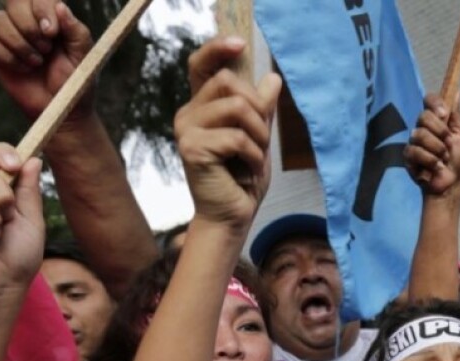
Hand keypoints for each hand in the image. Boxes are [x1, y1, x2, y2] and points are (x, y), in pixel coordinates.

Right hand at [0, 0, 94, 122]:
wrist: (62, 110)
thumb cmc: (76, 83)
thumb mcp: (84, 57)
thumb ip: (77, 31)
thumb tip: (61, 7)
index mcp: (51, 17)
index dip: (41, 8)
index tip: (51, 32)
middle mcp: (29, 21)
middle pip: (13, 1)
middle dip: (28, 26)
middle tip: (46, 49)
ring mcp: (11, 35)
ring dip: (18, 43)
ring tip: (37, 62)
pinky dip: (8, 57)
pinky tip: (24, 69)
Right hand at [176, 40, 281, 229]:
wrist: (232, 218)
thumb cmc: (242, 181)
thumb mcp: (258, 139)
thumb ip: (262, 110)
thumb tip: (272, 78)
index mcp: (202, 107)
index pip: (201, 65)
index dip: (217, 48)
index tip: (240, 44)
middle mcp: (188, 114)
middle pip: (229, 82)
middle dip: (258, 109)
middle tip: (260, 141)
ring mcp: (186, 130)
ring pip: (237, 107)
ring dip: (259, 134)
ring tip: (255, 157)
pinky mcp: (191, 148)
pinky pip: (236, 137)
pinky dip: (253, 155)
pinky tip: (247, 171)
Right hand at [405, 93, 459, 196]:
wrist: (452, 183)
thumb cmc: (459, 161)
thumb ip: (457, 115)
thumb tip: (458, 91)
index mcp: (438, 120)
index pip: (429, 100)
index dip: (434, 103)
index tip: (444, 114)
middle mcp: (424, 128)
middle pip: (423, 116)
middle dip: (440, 132)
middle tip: (448, 144)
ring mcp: (414, 141)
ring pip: (419, 134)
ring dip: (437, 149)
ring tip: (443, 159)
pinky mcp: (408, 156)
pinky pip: (414, 151)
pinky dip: (430, 160)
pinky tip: (436, 167)